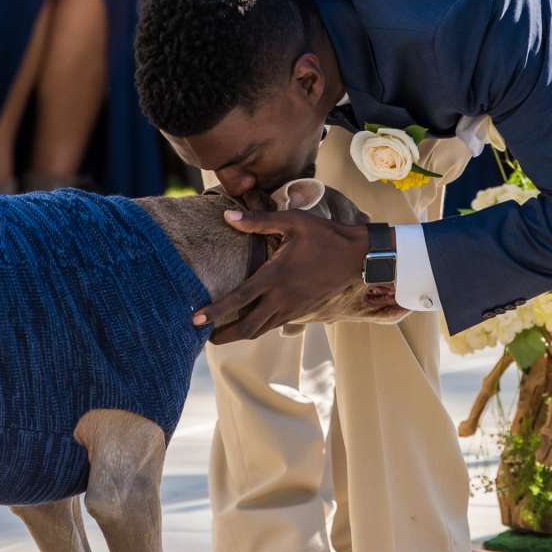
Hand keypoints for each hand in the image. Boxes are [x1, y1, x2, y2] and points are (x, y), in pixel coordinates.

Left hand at [193, 208, 369, 343]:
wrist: (356, 256)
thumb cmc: (324, 235)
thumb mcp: (292, 221)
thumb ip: (257, 221)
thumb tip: (227, 216)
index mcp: (275, 276)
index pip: (238, 299)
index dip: (215, 311)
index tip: (195, 319)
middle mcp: (281, 297)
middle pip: (246, 327)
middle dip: (223, 335)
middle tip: (203, 335)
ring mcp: (292, 308)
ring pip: (260, 330)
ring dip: (238, 334)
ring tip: (220, 334)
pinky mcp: (301, 312)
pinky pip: (273, 326)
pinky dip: (257, 328)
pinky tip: (248, 323)